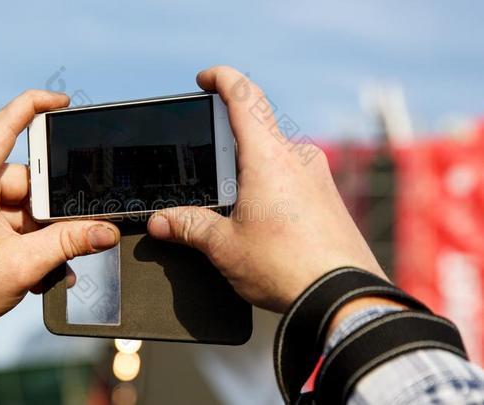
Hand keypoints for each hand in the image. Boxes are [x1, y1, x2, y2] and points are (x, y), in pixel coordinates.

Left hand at [0, 90, 119, 358]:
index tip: (62, 102)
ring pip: (21, 201)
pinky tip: (37, 264)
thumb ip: (69, 243)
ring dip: (40, 232)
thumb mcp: (23, 264)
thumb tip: (106, 231)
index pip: (2, 127)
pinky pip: (9, 214)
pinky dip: (26, 236)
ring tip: (47, 263)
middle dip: (48, 212)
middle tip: (60, 238)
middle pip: (26, 179)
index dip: (34, 106)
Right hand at [148, 66, 385, 312]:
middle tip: (210, 179)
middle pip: (257, 130)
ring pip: (275, 157)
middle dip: (228, 147)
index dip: (222, 79)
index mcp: (268, 157)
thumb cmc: (286, 267)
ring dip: (250, 171)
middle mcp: (298, 158)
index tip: (205, 79)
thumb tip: (162, 221)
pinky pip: (294, 177)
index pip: (244, 97)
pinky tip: (264, 222)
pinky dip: (272, 186)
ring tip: (235, 210)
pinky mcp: (328, 197)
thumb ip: (189, 226)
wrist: (343, 297)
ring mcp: (318, 177)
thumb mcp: (224, 246)